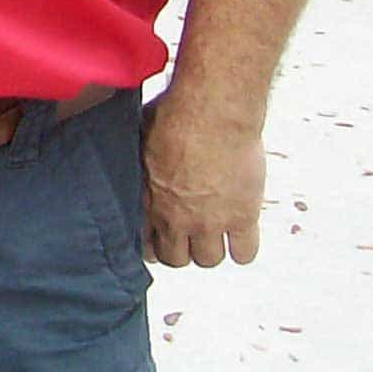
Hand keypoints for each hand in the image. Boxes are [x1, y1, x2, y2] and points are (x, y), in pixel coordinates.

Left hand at [140, 92, 265, 266]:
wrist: (212, 111)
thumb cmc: (172, 114)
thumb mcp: (139, 139)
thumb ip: (136, 162)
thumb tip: (127, 156)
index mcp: (147, 199)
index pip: (144, 242)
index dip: (153, 241)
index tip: (159, 236)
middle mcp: (176, 218)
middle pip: (176, 259)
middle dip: (181, 249)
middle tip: (188, 234)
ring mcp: (210, 222)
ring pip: (209, 260)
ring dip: (210, 248)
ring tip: (214, 231)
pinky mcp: (242, 218)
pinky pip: (245, 254)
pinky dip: (242, 249)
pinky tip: (240, 233)